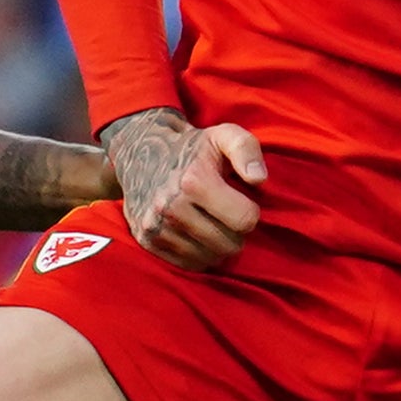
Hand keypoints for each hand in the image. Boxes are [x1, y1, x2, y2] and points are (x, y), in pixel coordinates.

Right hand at [102, 107, 266, 269]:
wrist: (141, 152)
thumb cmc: (193, 148)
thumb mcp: (223, 135)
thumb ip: (246, 150)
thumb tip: (259, 180)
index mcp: (194, 180)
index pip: (244, 220)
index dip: (251, 212)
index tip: (242, 201)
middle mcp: (171, 206)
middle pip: (230, 244)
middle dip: (236, 232)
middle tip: (227, 214)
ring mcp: (156, 226)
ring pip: (211, 258)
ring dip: (219, 245)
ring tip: (213, 223)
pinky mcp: (147, 240)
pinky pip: (190, 264)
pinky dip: (199, 254)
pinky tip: (197, 233)